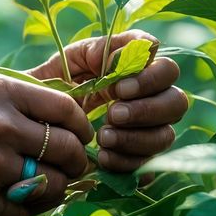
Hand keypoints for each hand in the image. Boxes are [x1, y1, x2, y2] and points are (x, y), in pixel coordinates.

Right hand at [0, 71, 96, 215]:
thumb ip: (17, 99)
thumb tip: (63, 114)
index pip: (66, 109)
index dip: (81, 125)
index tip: (79, 133)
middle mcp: (1, 125)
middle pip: (68, 149)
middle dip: (76, 160)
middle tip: (70, 164)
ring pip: (55, 183)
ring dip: (57, 186)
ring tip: (46, 182)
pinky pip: (30, 208)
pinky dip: (35, 205)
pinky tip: (24, 196)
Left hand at [28, 31, 186, 174]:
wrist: (39, 115)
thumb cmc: (60, 81)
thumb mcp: (72, 59)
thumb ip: (99, 50)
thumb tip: (126, 53)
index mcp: (140, 72)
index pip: (168, 70)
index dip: (150, 79)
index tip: (119, 88)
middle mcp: (152, 100)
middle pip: (177, 103)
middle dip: (146, 110)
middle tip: (113, 115)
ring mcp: (149, 131)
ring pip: (166, 137)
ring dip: (135, 138)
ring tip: (103, 138)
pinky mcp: (139, 159)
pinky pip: (149, 166)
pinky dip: (127, 163)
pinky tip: (104, 158)